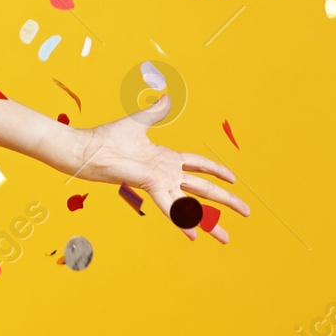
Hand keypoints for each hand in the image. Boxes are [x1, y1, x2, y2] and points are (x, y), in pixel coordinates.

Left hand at [72, 94, 248, 242]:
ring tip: (226, 239)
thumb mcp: (138, 122)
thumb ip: (155, 111)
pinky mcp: (151, 185)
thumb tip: (167, 96)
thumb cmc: (107, 138)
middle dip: (226, 201)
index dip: (217, 171)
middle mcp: (166, 173)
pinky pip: (171, 206)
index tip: (234, 179)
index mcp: (166, 158)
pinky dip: (183, 220)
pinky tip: (194, 236)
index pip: (199, 165)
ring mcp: (160, 182)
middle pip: (204, 189)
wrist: (87, 149)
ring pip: (191, 205)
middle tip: (248, 212)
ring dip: (210, 223)